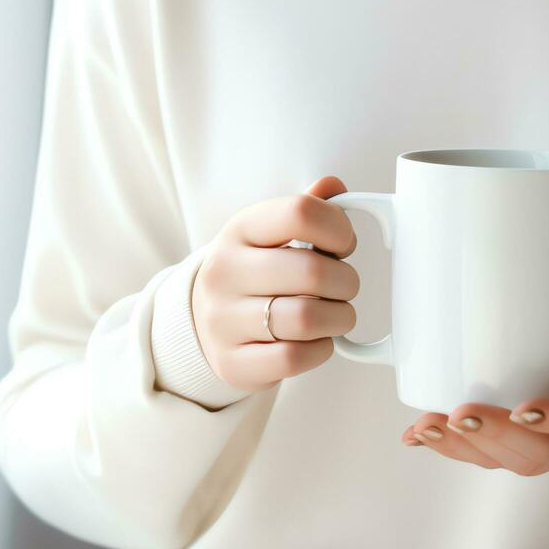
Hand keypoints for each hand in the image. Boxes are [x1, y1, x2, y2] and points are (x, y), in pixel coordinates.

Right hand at [191, 175, 358, 391]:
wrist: (202, 322)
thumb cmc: (253, 272)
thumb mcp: (270, 232)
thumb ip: (306, 208)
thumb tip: (334, 186)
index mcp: (240, 229)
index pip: (300, 213)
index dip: (339, 229)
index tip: (344, 245)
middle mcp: (225, 272)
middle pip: (313, 272)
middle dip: (346, 281)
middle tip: (344, 286)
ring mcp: (223, 320)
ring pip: (308, 319)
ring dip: (339, 318)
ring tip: (335, 313)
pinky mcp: (232, 362)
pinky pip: (295, 358)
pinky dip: (321, 349)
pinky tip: (316, 339)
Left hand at [401, 222, 548, 473]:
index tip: (523, 410)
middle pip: (543, 452)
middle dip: (495, 437)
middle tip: (456, 414)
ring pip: (517, 462)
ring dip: (468, 450)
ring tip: (425, 427)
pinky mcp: (544, 448)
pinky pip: (502, 461)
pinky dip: (461, 452)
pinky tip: (421, 437)